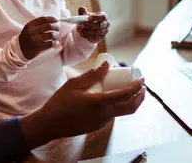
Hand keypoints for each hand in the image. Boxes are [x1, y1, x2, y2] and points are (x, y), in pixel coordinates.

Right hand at [19, 16, 59, 59]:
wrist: (20, 50)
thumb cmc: (27, 38)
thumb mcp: (29, 28)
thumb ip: (38, 24)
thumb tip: (53, 21)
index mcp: (30, 25)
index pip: (43, 19)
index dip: (51, 18)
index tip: (56, 20)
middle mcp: (32, 31)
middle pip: (49, 26)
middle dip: (56, 26)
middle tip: (58, 28)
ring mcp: (35, 40)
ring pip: (51, 35)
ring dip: (56, 35)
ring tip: (55, 36)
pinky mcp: (38, 47)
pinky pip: (51, 43)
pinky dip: (54, 42)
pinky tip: (54, 42)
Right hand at [19, 62, 144, 148]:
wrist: (49, 125)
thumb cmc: (59, 103)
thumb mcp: (73, 84)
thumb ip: (91, 75)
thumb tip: (106, 65)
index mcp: (100, 103)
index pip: (126, 95)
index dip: (137, 86)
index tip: (142, 79)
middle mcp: (104, 115)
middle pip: (131, 107)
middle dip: (140, 97)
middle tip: (141, 86)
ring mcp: (101, 122)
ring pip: (122, 112)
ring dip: (129, 101)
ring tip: (127, 89)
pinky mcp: (97, 126)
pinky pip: (112, 115)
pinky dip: (117, 106)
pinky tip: (110, 97)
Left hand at [77, 7, 109, 42]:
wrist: (89, 28)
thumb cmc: (88, 20)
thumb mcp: (85, 15)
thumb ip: (83, 12)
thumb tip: (81, 9)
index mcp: (104, 16)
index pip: (102, 17)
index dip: (96, 17)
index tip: (88, 18)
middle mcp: (106, 24)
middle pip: (99, 26)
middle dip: (88, 26)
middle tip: (80, 25)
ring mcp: (105, 31)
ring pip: (96, 32)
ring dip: (86, 31)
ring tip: (79, 30)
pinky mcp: (101, 37)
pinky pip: (95, 37)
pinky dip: (87, 35)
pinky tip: (81, 33)